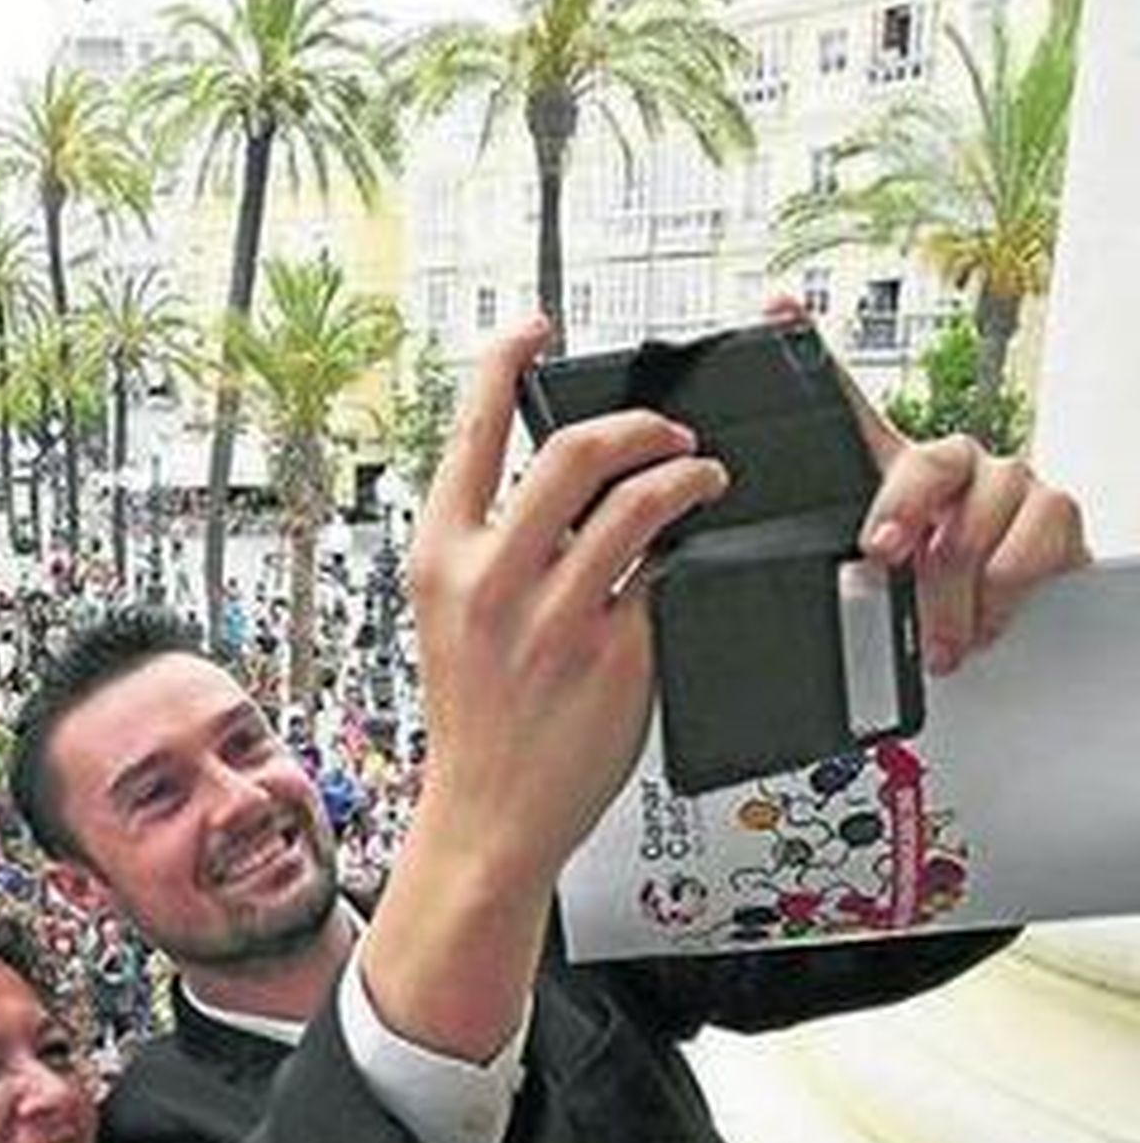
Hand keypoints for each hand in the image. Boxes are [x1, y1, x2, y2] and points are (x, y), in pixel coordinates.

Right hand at [410, 316, 728, 881]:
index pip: (469, 431)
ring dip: (686, 473)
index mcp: (438, 558)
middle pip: (573, 450)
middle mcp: (490, 579)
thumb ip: (491, 548)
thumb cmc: (476, 721)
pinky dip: (691, 548)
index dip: (505, 362)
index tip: (535, 327)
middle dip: (636, 422)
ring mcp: (555, 617)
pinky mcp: (616, 655)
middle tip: (667, 429)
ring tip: (703, 476)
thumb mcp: (452, 619)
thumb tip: (564, 486)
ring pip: (637, 502)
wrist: (487, 815)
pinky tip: (699, 547)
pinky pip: (667, 575)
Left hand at [764, 296, 1090, 673]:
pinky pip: (1037, 532)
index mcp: (893, 470)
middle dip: (904, 510)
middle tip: (884, 555)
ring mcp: (1006, 482)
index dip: (812, 352)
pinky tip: (986, 613)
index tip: (779, 314)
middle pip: (929, 462)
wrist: (1003, 622)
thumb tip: (779, 535)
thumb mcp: (867, 577)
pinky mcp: (1054, 512)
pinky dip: (1006, 587)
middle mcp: (952, 464)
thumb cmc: (926, 593)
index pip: (849, 402)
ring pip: (983, 509)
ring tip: (940, 631)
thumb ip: (828, 557)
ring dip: (957, 582)